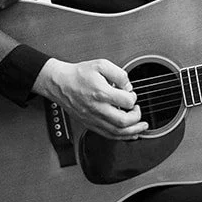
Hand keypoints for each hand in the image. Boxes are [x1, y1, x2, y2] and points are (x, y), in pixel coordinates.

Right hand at [33, 57, 147, 139]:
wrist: (59, 83)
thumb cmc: (78, 75)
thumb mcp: (101, 65)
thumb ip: (119, 74)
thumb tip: (128, 86)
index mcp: (101, 93)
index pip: (126, 101)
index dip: (133, 98)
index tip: (131, 95)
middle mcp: (97, 108)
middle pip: (123, 121)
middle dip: (137, 117)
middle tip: (138, 110)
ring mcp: (92, 118)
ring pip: (116, 132)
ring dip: (133, 131)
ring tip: (141, 127)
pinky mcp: (89, 124)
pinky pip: (107, 135)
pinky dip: (121, 137)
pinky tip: (129, 134)